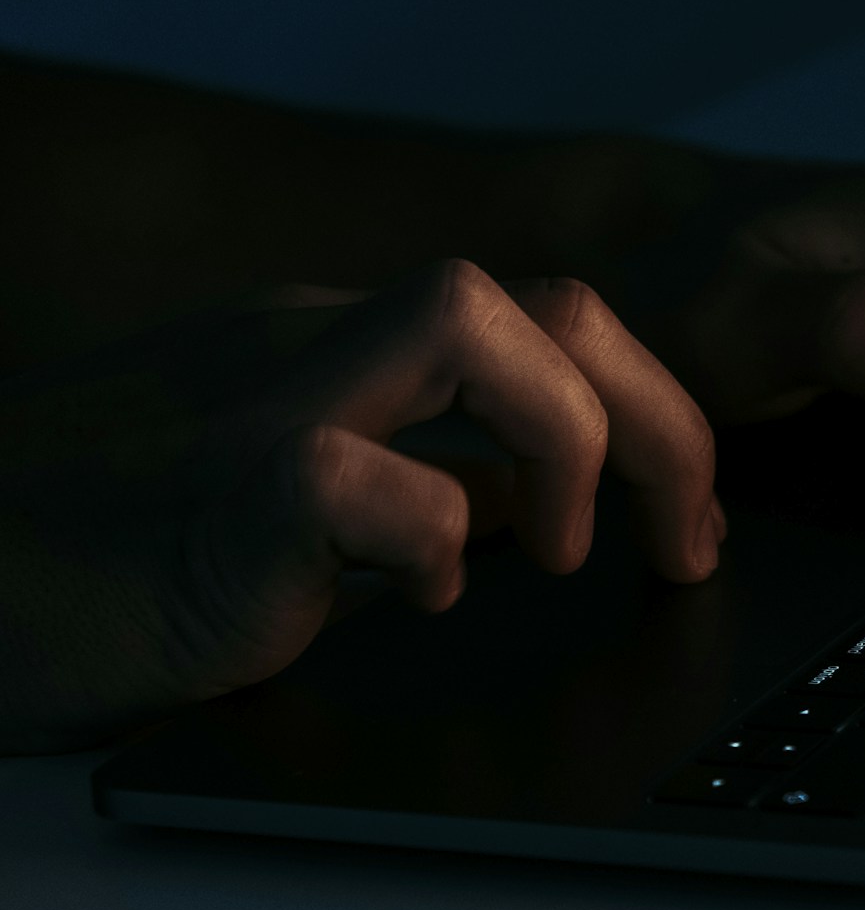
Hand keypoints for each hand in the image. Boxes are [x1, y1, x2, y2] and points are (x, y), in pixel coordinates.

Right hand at [0, 260, 719, 753]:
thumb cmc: (125, 563)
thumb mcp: (322, 511)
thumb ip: (437, 490)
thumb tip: (566, 512)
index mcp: (350, 356)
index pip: (551, 323)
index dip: (659, 411)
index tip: (693, 519)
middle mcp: (317, 353)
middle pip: (552, 305)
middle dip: (665, 421)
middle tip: (684, 542)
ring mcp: (263, 410)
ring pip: (472, 322)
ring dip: (572, 444)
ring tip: (565, 557)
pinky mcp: (219, 502)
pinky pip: (357, 479)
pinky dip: (430, 545)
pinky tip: (421, 605)